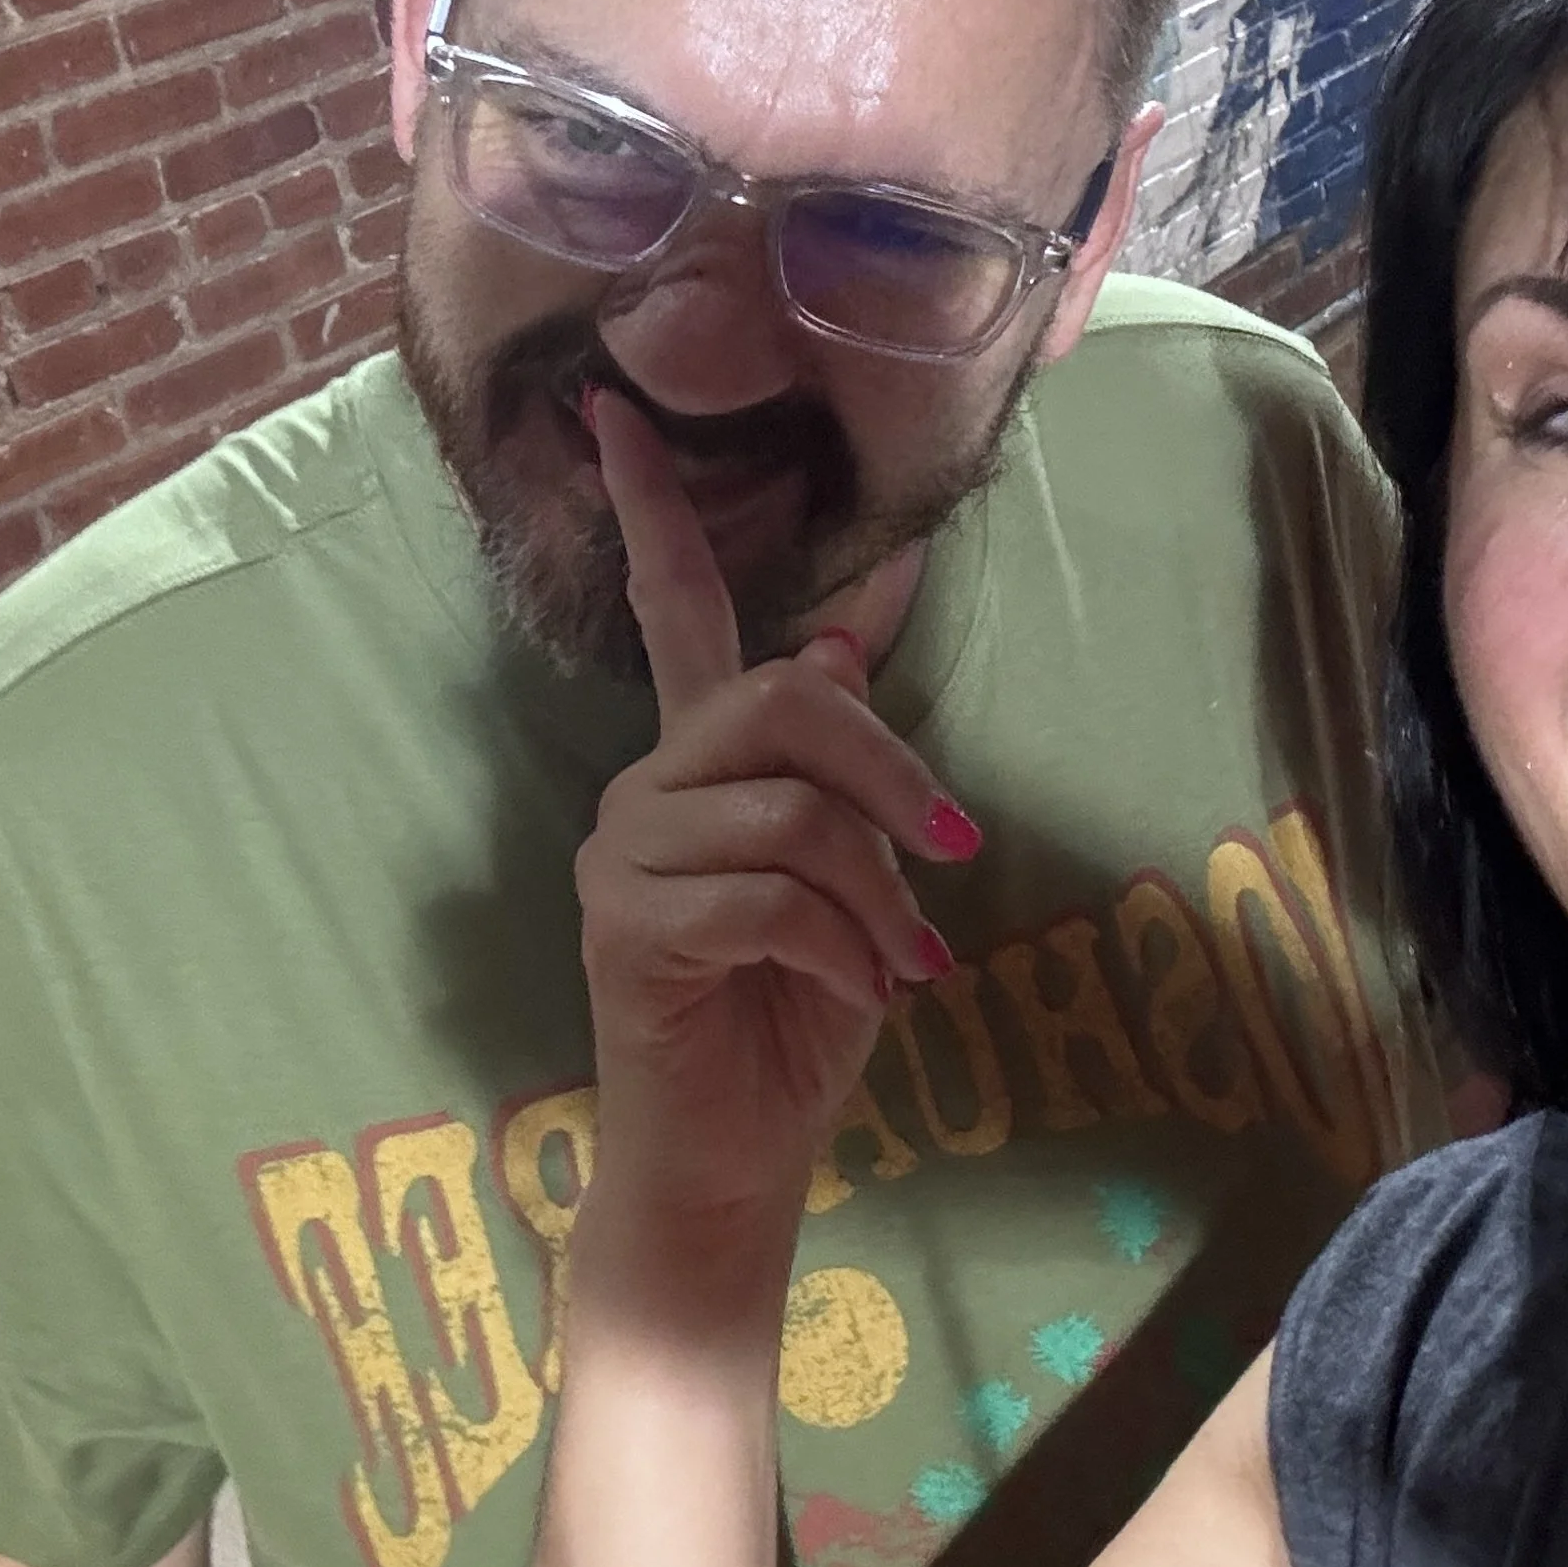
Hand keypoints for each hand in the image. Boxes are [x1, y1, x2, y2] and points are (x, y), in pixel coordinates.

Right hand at [573, 390, 978, 1229]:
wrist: (732, 1158)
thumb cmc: (793, 1013)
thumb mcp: (850, 874)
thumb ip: (836, 757)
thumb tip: (844, 628)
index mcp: (698, 755)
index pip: (669, 603)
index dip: (651, 505)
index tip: (617, 408)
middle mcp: (646, 782)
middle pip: (779, 695)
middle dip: (887, 766)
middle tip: (951, 842)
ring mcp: (623, 850)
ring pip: (790, 808)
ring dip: (875, 894)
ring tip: (902, 961)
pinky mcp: (627, 921)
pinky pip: (769, 896)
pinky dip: (842, 949)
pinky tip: (857, 992)